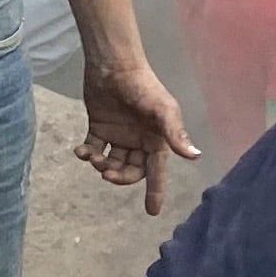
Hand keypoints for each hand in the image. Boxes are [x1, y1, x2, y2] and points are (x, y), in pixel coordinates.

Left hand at [75, 56, 196, 213]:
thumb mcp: (163, 110)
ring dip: (101, 165)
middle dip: (119, 177)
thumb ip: (175, 133)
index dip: (155, 191)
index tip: (152, 211)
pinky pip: (92, 148)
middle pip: (131, 170)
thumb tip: (195, 156)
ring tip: (93, 158)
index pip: (157, 171)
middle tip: (108, 174)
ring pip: (111, 162)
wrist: (114, 65)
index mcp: (156, 140)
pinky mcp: (99, 127)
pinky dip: (86, 154)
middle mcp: (138, 141)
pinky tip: (81, 151)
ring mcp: (118, 135)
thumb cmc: (143, 86)